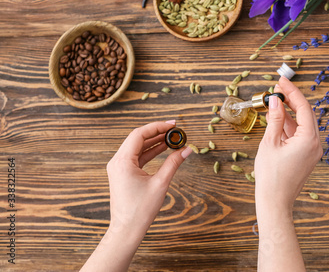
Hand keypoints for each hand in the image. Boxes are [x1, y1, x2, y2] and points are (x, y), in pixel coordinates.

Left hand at [81, 120, 191, 271]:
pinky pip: (137, 156)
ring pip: (137, 146)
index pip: (140, 134)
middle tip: (174, 129)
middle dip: (157, 132)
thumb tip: (186, 149)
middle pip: (137, 138)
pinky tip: (163, 149)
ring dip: (154, 141)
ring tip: (172, 138)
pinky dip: (150, 151)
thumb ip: (173, 163)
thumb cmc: (140, 209)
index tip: (173, 124)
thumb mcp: (160, 183)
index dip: (157, 126)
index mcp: (122, 161)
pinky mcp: (122, 173)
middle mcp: (117, 161)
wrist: (127, 229)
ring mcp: (118, 167)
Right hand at [254, 77, 321, 271]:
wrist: (275, 201)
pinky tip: (277, 118)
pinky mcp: (306, 156)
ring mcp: (312, 151)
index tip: (281, 81)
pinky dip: (289, 126)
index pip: (303, 107)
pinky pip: (299, 135)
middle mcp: (315, 144)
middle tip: (278, 88)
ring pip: (302, 124)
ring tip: (274, 101)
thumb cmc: (272, 176)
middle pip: (305, 114)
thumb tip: (275, 100)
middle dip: (291, 100)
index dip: (292, 92)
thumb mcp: (270, 142)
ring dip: (289, 113)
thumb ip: (274, 118)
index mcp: (309, 139)